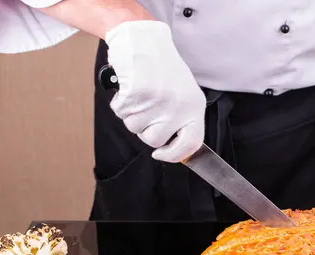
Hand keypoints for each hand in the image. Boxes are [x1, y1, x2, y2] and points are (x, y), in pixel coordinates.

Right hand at [105, 20, 205, 161]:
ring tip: (140, 92)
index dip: (174, 155)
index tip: (162, 154)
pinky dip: (120, 102)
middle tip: (146, 108)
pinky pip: (120, 112)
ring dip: (131, 113)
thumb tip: (175, 148)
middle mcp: (179, 107)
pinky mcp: (136, 95)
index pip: (191, 144)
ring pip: (134, 128)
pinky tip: (129, 87)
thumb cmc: (161, 65)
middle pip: (155, 140)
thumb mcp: (183, 94)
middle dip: (145, 129)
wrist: (143, 38)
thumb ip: (182, 120)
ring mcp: (158, 102)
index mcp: (195, 107)